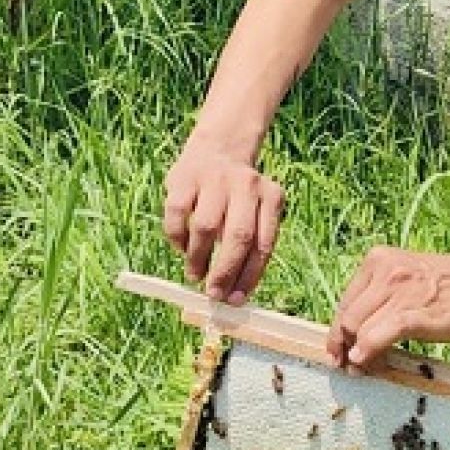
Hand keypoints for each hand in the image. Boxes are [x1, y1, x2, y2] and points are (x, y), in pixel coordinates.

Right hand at [161, 132, 285, 304]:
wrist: (217, 149)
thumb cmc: (239, 198)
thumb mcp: (255, 213)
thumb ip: (250, 248)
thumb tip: (234, 294)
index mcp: (271, 197)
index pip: (264, 244)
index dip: (250, 276)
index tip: (237, 300)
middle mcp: (247, 185)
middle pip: (238, 236)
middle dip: (225, 271)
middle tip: (213, 294)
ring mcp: (215, 179)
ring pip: (206, 228)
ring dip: (198, 258)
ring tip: (196, 273)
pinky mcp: (185, 178)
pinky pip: (177, 216)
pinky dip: (178, 238)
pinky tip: (182, 247)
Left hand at [329, 246, 449, 370]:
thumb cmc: (445, 286)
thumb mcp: (404, 277)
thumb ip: (379, 296)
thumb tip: (354, 331)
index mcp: (378, 260)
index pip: (345, 302)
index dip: (337, 330)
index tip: (336, 350)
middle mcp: (385, 273)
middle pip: (347, 317)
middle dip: (342, 345)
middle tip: (347, 365)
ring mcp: (399, 293)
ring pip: (358, 329)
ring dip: (354, 353)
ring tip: (361, 368)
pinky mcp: (414, 314)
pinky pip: (378, 335)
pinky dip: (367, 351)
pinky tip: (365, 361)